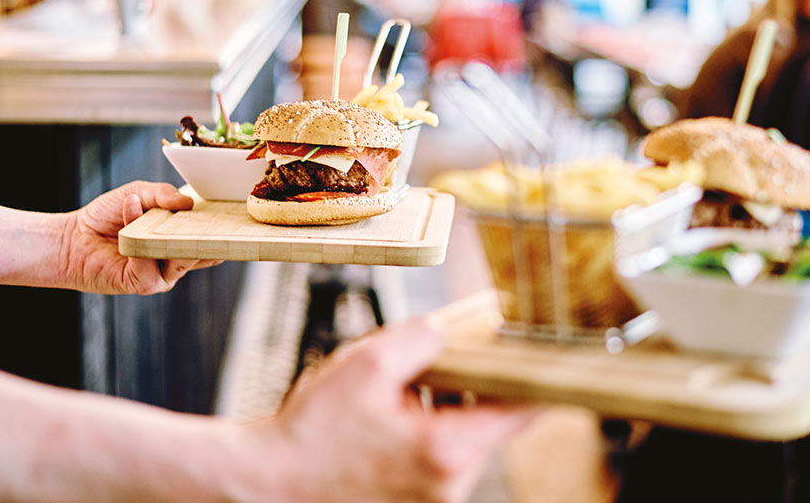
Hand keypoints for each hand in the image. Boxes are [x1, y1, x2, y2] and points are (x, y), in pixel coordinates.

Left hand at [59, 181, 220, 294]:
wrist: (72, 237)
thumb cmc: (106, 216)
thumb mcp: (139, 194)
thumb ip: (163, 194)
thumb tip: (188, 203)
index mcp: (177, 241)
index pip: (208, 239)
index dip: (220, 229)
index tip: (231, 215)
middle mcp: (173, 261)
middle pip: (201, 250)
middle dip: (202, 233)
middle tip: (203, 214)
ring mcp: (160, 275)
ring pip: (182, 258)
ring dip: (170, 233)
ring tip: (159, 212)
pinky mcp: (143, 284)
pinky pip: (151, 264)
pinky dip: (140, 237)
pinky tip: (131, 210)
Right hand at [242, 319, 538, 502]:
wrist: (268, 484)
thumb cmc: (312, 431)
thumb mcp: (367, 363)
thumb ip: (423, 337)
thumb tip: (462, 324)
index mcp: (447, 448)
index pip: (524, 410)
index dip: (536, 373)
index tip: (541, 348)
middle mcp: (452, 484)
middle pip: (493, 419)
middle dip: (475, 382)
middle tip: (443, 356)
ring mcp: (438, 500)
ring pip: (468, 436)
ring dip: (450, 406)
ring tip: (402, 392)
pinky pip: (445, 455)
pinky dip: (432, 428)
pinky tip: (394, 415)